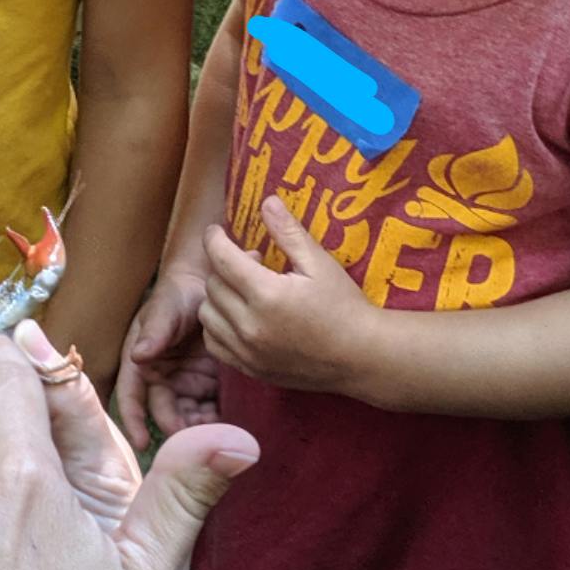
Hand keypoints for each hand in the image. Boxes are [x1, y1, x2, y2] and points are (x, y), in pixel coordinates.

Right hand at [115, 265, 219, 450]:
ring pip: (189, 415)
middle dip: (178, 429)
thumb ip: (154, 331)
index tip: (143, 444)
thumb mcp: (164, 309)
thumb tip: (138, 355)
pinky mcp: (209, 384)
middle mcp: (161, 379)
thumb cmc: (179, 294)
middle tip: (196, 441)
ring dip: (200, 428)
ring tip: (218, 432)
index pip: (132, 396)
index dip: (134, 420)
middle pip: (165, 412)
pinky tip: (232, 423)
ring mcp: (186, 384)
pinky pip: (212, 407)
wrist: (212, 285)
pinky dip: (219, 418)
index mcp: (141, 363)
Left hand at [200, 196, 377, 392]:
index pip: (221, 258)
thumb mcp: (320, 263)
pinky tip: (240, 316)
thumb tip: (266, 201)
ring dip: (218, 297)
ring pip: (207, 315)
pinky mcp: (249, 368)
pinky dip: (218, 326)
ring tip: (246, 291)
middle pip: (213, 285)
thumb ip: (289, 232)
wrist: (361, 357)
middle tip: (254, 263)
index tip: (217, 231)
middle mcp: (250, 325)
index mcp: (267, 294)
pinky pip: (214, 343)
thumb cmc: (345, 306)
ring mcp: (247, 351)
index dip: (214, 239)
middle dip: (225, 267)